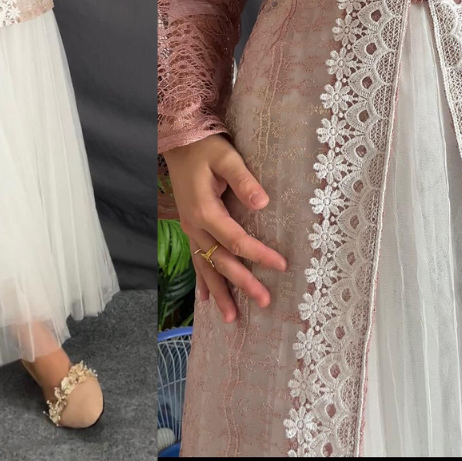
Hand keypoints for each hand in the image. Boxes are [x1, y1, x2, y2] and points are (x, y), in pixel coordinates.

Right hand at [164, 134, 286, 323]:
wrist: (179, 143)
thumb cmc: (204, 148)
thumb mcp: (226, 157)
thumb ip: (244, 180)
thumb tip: (263, 203)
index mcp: (205, 210)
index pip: (236, 240)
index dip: (259, 254)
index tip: (282, 265)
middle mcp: (195, 225)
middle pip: (221, 260)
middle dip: (242, 283)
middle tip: (265, 301)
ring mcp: (190, 229)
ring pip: (205, 266)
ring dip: (219, 292)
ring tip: (231, 318)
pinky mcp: (191, 227)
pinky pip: (195, 259)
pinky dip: (202, 280)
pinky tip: (204, 299)